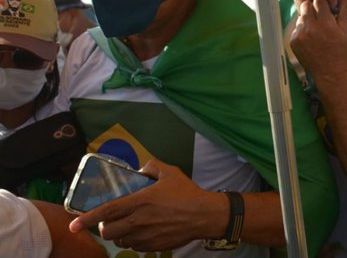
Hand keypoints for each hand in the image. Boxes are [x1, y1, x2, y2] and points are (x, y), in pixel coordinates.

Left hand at [69, 160, 223, 251]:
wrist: (204, 215)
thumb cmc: (187, 193)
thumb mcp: (170, 172)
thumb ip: (151, 167)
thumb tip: (140, 170)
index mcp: (140, 201)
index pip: (106, 211)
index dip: (86, 219)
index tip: (73, 225)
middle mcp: (139, 221)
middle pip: (107, 232)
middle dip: (102, 228)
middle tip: (110, 221)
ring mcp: (146, 236)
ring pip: (119, 241)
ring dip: (118, 234)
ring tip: (127, 226)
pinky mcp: (153, 247)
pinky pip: (134, 247)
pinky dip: (132, 240)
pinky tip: (142, 232)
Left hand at [290, 0, 346, 83]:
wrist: (328, 71)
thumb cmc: (339, 50)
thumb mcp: (343, 29)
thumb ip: (342, 10)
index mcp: (325, 23)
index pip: (319, 1)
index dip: (323, 5)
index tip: (325, 10)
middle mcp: (311, 28)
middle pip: (306, 5)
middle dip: (312, 9)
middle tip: (318, 17)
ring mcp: (300, 35)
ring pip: (300, 17)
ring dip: (307, 20)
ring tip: (315, 31)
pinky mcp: (293, 41)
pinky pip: (296, 28)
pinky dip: (302, 31)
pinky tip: (310, 39)